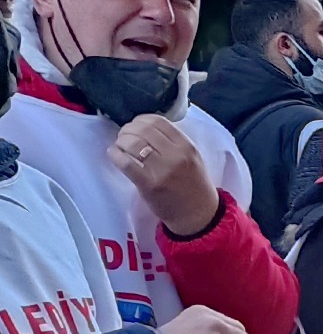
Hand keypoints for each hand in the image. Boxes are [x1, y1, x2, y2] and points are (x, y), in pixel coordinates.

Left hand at [109, 116, 220, 235]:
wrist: (197, 214)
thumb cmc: (193, 185)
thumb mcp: (193, 158)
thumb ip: (174, 142)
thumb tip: (146, 127)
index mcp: (187, 146)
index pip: (158, 121)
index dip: (141, 120)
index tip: (136, 125)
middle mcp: (176, 156)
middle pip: (143, 130)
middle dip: (128, 129)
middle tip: (124, 136)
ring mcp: (162, 170)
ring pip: (133, 143)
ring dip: (120, 141)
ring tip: (120, 146)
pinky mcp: (149, 185)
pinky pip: (126, 163)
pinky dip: (115, 155)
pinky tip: (114, 155)